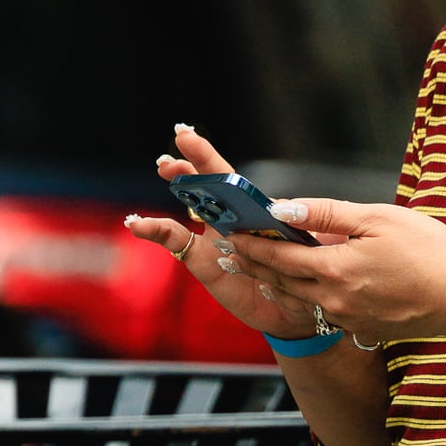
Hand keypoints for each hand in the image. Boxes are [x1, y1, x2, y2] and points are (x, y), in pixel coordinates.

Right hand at [124, 126, 323, 339]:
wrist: (296, 310)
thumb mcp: (307, 243)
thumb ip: (295, 225)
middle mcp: (229, 219)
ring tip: (162, 172)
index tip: (185, 136)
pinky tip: (137, 223)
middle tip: (169, 157)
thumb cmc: (303, 270)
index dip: (206, 157)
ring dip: (174, 190)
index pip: (227, 177)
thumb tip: (281, 210)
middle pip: (203, 186)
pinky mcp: (201, 261)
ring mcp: (211, 238)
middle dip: (186, 168)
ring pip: (187, 208)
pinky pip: (176, 244)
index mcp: (252, 209)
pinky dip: (155, 231)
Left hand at [238, 197, 445, 346]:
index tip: (232, 232)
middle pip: (281, 281)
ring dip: (275, 283)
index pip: (279, 255)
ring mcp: (347, 318)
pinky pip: (322, 311)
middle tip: (233, 252)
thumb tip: (286, 208)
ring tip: (258, 269)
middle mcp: (334, 299)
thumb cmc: (430, 254)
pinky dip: (303, 297)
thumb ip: (329, 213)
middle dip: (254, 265)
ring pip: (298, 300)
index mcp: (335, 268)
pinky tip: (301, 287)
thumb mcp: (380, 219)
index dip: (252, 243)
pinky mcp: (361, 329)